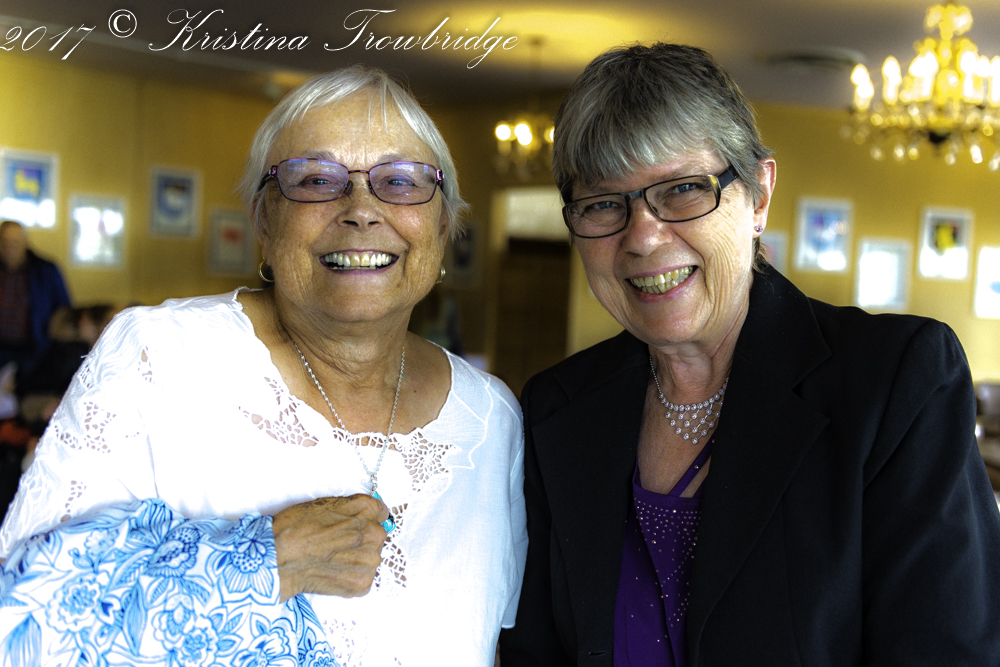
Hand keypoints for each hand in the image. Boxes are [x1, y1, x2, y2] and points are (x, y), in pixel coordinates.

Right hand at [271, 494, 389, 600]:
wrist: (279, 558)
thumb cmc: (295, 528)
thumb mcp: (325, 504)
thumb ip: (351, 509)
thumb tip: (362, 516)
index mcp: (366, 509)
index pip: (380, 513)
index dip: (365, 520)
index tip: (355, 527)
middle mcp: (374, 533)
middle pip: (376, 537)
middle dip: (360, 542)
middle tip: (336, 547)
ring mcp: (370, 560)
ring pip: (370, 559)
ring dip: (356, 561)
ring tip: (332, 561)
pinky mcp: (363, 583)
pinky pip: (363, 579)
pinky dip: (350, 578)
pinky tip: (332, 573)